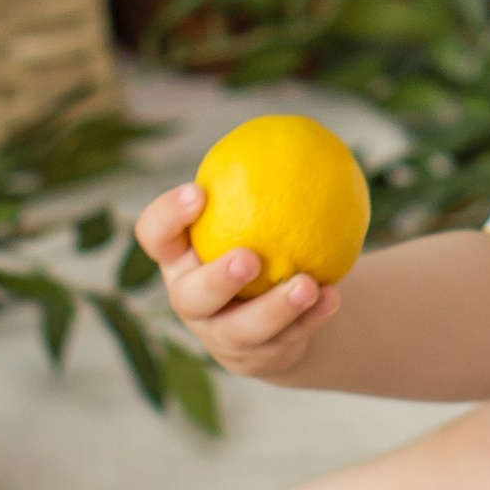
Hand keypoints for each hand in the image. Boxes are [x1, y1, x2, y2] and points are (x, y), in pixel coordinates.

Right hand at [130, 181, 342, 376]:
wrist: (275, 313)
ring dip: (276, 307)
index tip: (200, 193)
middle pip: (190, 296)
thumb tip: (304, 132)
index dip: (168, 217)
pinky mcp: (254, 358)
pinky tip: (333, 298)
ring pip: (242, 330)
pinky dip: (311, 319)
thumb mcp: (251, 214)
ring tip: (308, 285)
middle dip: (217, 279)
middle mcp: (191, 299)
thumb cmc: (259, 242)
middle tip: (249, 259)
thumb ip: (262, 183)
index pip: (155, 235)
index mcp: (179, 258)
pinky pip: (284, 341)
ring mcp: (220, 335)